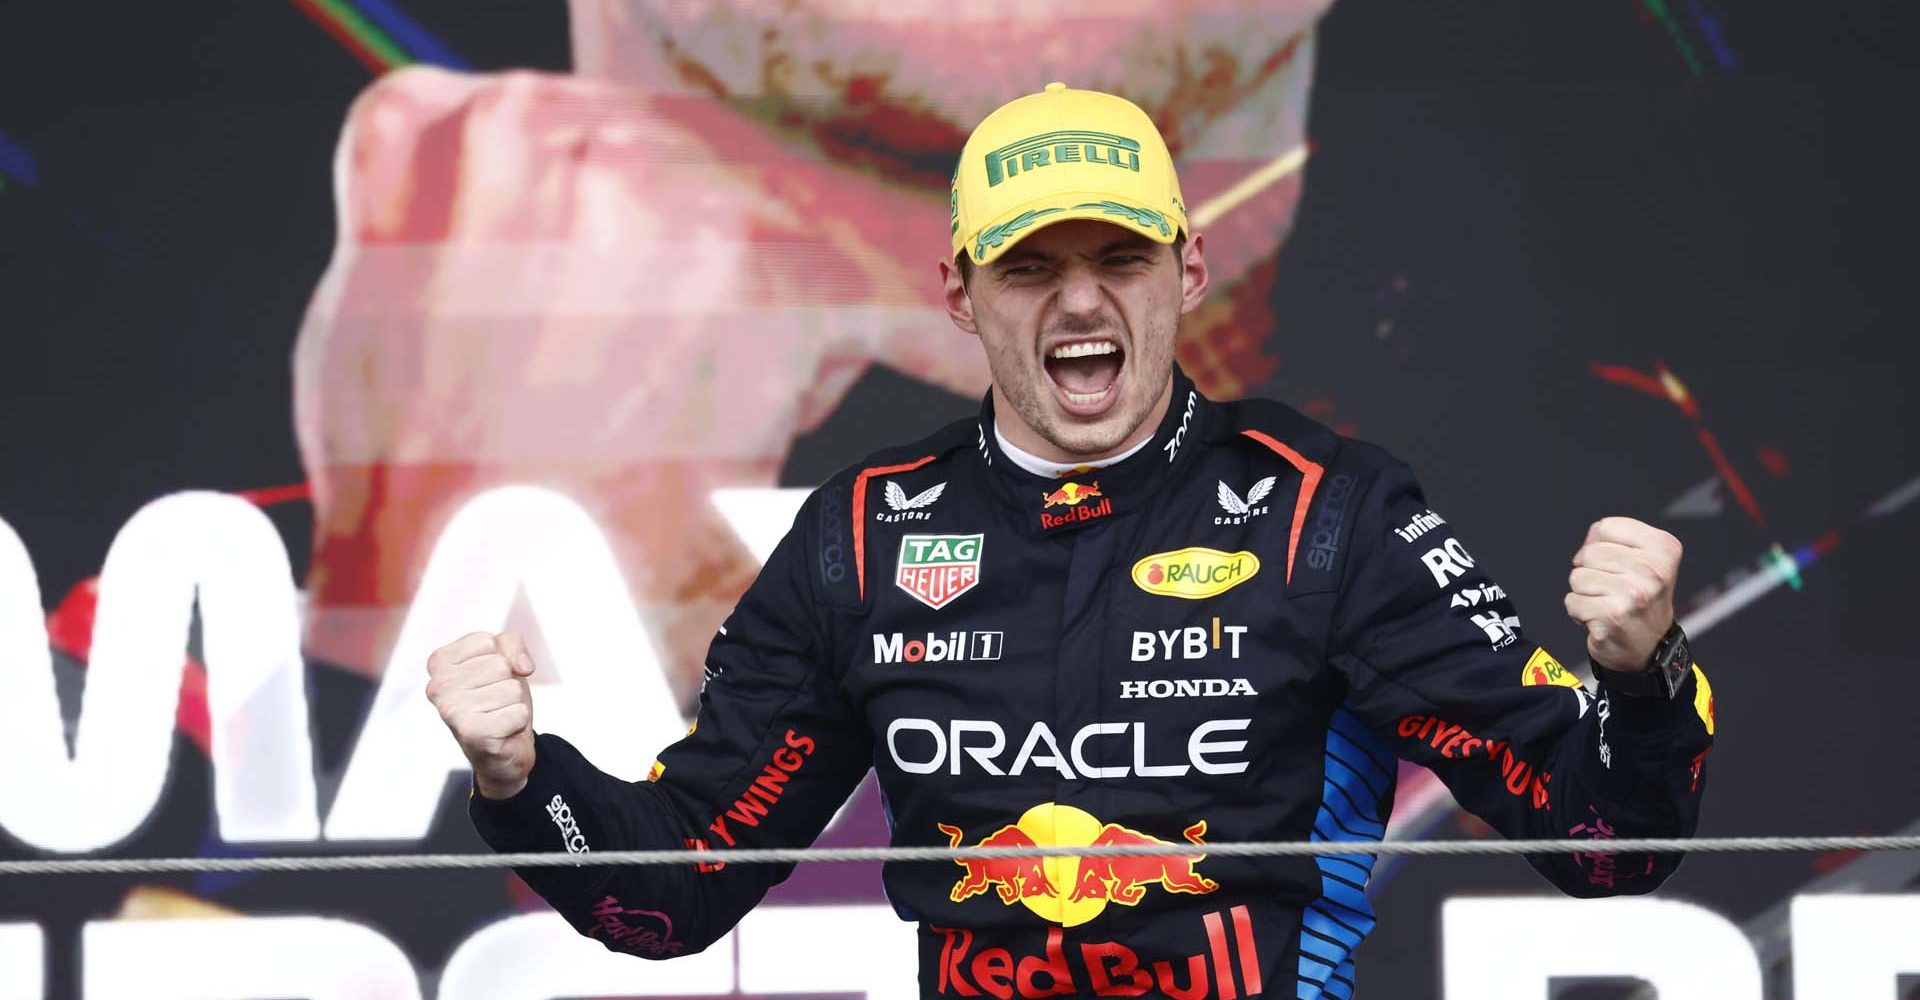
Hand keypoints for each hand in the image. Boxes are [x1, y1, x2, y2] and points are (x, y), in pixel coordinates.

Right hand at [427, 630, 537, 799]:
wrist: (502, 750)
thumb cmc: (498, 698)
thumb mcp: (505, 660)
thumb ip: (512, 643)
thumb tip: (522, 667)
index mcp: (438, 663)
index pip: (486, 641)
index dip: (501, 657)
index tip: (489, 678)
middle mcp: (437, 686)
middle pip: (500, 664)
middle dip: (508, 682)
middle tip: (495, 701)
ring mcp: (450, 710)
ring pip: (512, 688)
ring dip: (514, 703)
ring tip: (498, 715)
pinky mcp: (471, 733)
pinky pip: (519, 712)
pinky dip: (519, 721)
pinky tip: (502, 730)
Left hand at [1565, 517, 1681, 670]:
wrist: (1649, 647)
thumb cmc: (1640, 599)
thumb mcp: (1644, 559)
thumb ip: (1616, 539)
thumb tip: (1590, 539)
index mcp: (1664, 548)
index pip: (1606, 527)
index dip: (1601, 545)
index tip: (1618, 565)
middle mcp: (1654, 570)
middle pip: (1589, 552)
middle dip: (1591, 571)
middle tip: (1613, 589)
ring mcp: (1634, 594)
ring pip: (1578, 576)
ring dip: (1585, 593)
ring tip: (1607, 603)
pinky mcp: (1613, 615)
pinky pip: (1572, 601)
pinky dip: (1579, 612)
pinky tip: (1600, 618)